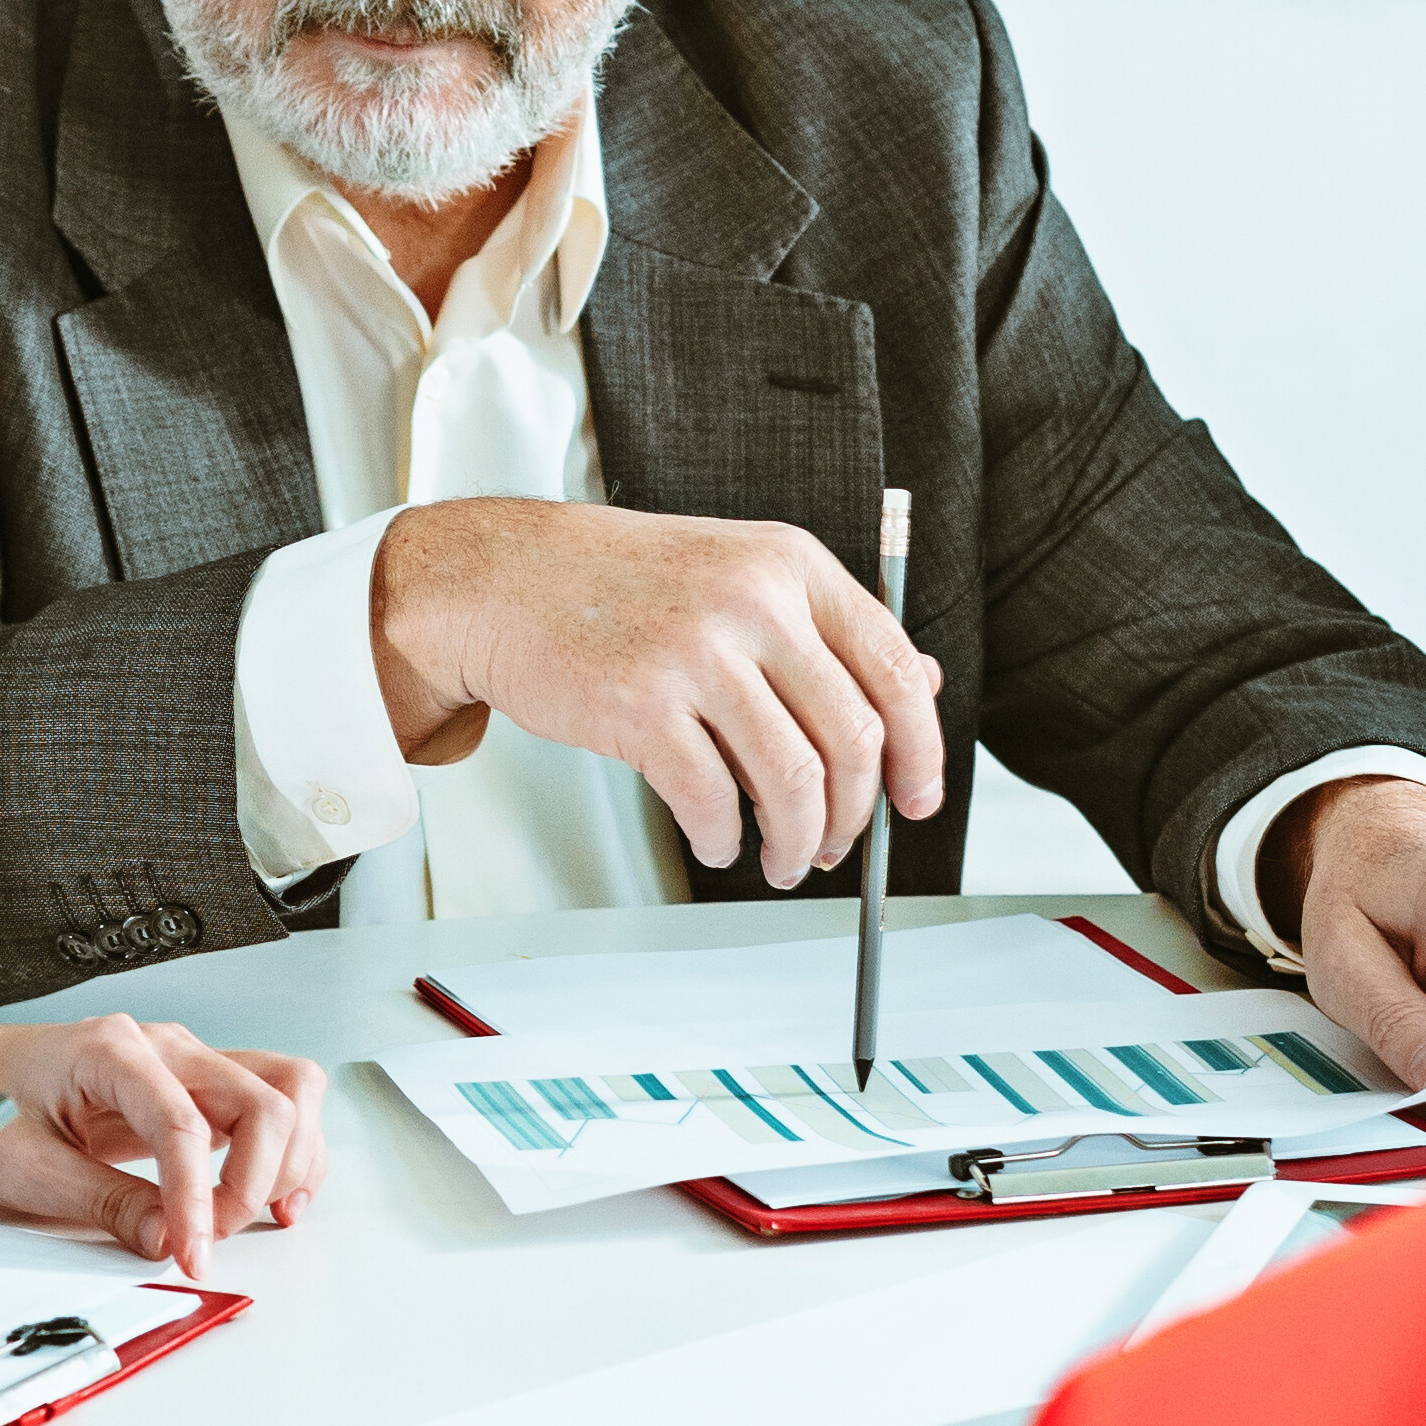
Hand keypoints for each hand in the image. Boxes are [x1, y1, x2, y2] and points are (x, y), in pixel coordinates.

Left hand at [0, 982, 329, 1277]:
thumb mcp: (23, 1167)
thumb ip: (101, 1203)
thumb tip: (164, 1240)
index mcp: (112, 1050)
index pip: (183, 1124)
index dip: (198, 1199)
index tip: (192, 1254)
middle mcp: (166, 1046)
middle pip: (266, 1098)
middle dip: (254, 1181)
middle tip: (211, 1238)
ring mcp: (190, 1062)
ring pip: (289, 1092)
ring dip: (288, 1162)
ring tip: (248, 1217)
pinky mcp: (200, 1088)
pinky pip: (276, 1106)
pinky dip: (289, 1154)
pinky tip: (271, 1198)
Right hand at [370, 498, 943, 888]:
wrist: (504, 579)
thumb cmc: (622, 585)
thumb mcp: (740, 576)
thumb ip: (826, 630)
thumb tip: (921, 686)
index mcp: (792, 566)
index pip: (893, 669)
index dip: (919, 749)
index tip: (917, 798)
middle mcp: (754, 602)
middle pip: (851, 737)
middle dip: (853, 813)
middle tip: (833, 844)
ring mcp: (696, 651)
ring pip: (792, 780)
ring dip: (794, 841)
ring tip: (779, 859)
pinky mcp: (640, 704)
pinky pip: (711, 799)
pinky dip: (722, 838)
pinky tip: (715, 840)